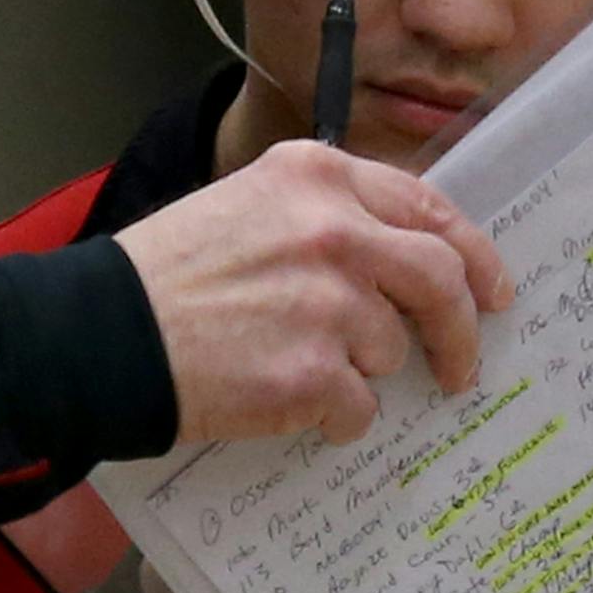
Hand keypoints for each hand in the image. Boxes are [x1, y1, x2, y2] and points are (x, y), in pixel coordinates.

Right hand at [115, 139, 512, 445]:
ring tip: (306, 369)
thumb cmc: (170, 271)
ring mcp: (328, 302)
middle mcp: (333, 228)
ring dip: (363, 370)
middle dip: (462, 327)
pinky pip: (359, 408)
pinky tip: (290, 403)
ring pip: (393, 348)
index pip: (428, 205)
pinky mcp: (312, 372)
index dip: (471, 251)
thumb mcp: (250, 204)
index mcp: (317, 175)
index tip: (490, 289)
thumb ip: (327, 214)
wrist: (102, 331)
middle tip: (460, 364)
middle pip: (441, 276)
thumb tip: (402, 260)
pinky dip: (335, 416)